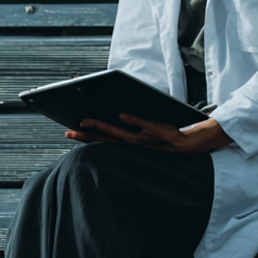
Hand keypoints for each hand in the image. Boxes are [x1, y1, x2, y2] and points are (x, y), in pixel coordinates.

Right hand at [69, 113, 233, 153]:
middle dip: (85, 134)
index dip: (86, 136)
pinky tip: (121, 114)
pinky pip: (141, 125)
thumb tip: (118, 114)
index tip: (70, 131)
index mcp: (129, 140)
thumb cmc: (167, 136)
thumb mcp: (147, 130)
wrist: (188, 143)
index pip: (102, 138)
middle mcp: (132, 141)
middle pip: (104, 137)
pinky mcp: (153, 132)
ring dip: (101, 127)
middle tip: (68, 130)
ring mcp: (141, 137)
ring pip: (117, 133)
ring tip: (84, 120)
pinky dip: (131, 120)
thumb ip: (133, 123)